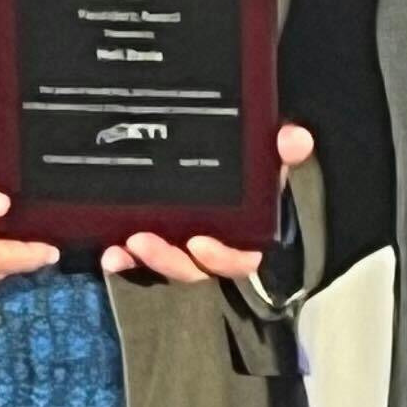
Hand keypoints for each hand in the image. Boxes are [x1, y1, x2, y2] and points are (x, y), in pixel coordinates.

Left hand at [100, 124, 312, 284]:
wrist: (201, 145)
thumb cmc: (244, 164)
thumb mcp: (265, 156)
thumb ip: (282, 151)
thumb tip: (297, 138)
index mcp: (243, 234)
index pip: (240, 260)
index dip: (221, 258)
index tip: (199, 244)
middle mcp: (211, 245)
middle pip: (194, 268)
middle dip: (168, 260)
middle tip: (143, 241)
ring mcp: (180, 245)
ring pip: (165, 264)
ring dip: (145, 259)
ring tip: (123, 245)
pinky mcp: (152, 239)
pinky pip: (138, 257)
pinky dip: (123, 257)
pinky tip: (109, 252)